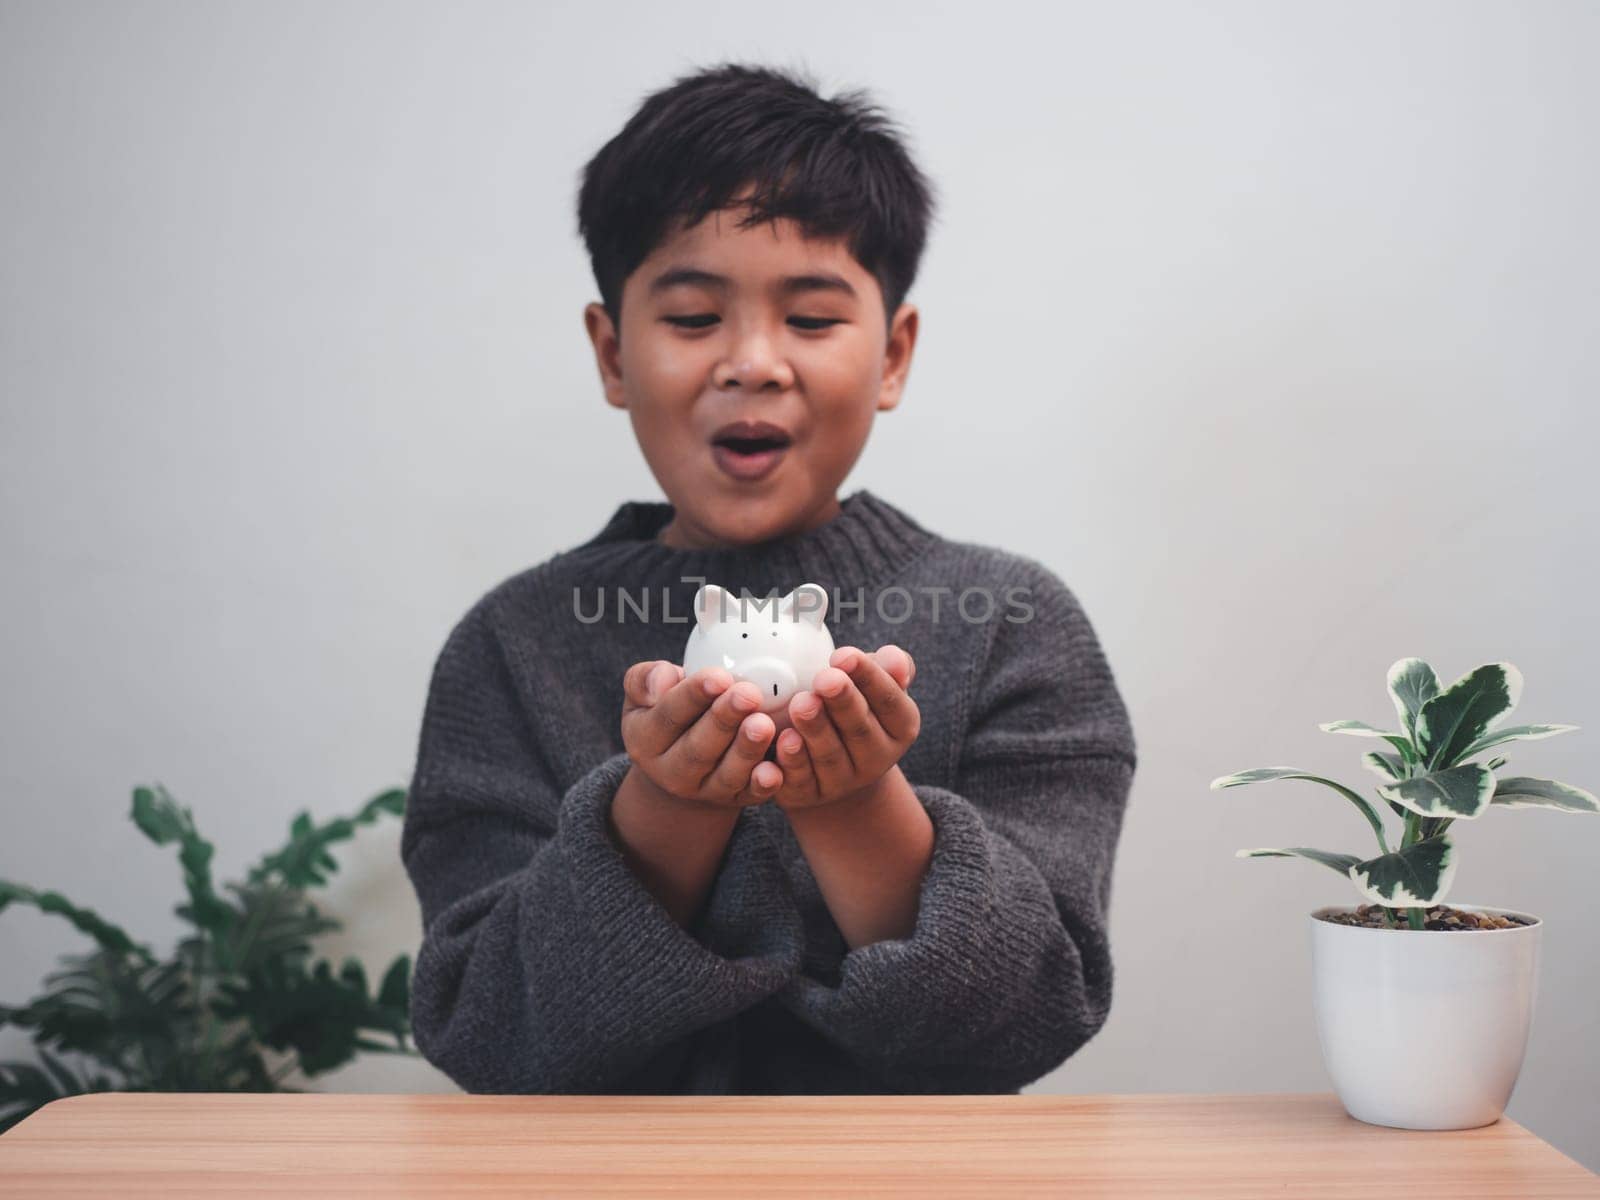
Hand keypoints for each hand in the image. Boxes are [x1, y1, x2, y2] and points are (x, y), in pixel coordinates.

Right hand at [620, 660, 781, 810]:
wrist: (680, 763)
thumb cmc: (668, 712)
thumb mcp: (643, 695)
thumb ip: (645, 679)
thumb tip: (660, 686)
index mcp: (645, 740)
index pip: (668, 715)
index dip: (693, 695)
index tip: (719, 676)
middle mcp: (672, 771)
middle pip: (698, 749)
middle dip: (724, 720)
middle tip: (748, 695)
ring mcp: (705, 789)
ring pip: (726, 774)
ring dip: (747, 750)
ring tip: (764, 724)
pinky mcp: (736, 799)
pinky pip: (751, 795)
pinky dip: (765, 783)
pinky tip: (776, 767)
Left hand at [769, 645, 919, 812]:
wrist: (830, 764)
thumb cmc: (853, 707)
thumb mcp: (875, 684)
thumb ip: (888, 667)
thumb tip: (895, 660)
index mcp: (901, 726)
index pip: (889, 701)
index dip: (868, 677)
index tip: (844, 655)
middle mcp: (876, 759)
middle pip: (860, 729)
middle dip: (843, 702)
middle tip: (826, 679)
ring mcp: (843, 782)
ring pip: (830, 756)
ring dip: (816, 730)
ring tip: (801, 704)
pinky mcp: (809, 795)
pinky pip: (802, 780)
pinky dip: (793, 762)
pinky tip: (784, 740)